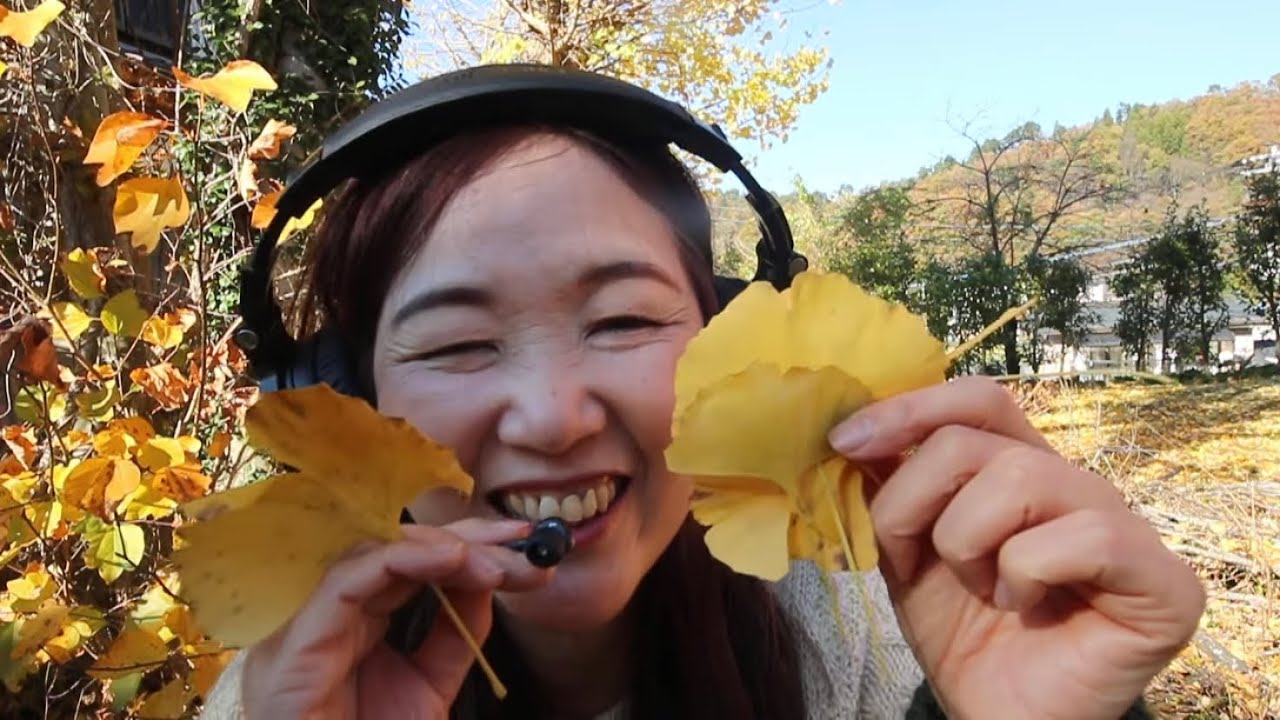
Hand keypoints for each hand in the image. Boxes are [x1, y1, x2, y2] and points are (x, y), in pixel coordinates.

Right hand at [240, 519, 551, 719]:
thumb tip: (484, 579)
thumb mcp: (431, 686)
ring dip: (443, 547)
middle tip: (522, 543)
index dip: (469, 544)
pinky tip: (451, 558)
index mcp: (356, 624)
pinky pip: (347, 582)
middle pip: (396, 550)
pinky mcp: (295, 646)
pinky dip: (401, 560)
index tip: (524, 542)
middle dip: (465, 540)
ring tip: (494, 562)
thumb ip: (453, 635)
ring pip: (373, 555)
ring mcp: (310, 629)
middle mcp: (330, 618)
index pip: (411, 562)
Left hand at [829, 377, 1205, 719]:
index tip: (845, 440)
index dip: (910, 409)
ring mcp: (1123, 526)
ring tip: (979, 589)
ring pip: (1019, 478)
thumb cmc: (961, 635)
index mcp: (1021, 468)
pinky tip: (1025, 610)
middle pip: (976, 439)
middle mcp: (1074, 484)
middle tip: (910, 556)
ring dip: (967, 542)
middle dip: (915, 498)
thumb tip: (858, 427)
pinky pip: (1082, 538)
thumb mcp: (905, 551)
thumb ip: (891, 487)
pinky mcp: (1163, 580)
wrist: (996, 716)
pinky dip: (1027, 575)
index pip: (977, 399)